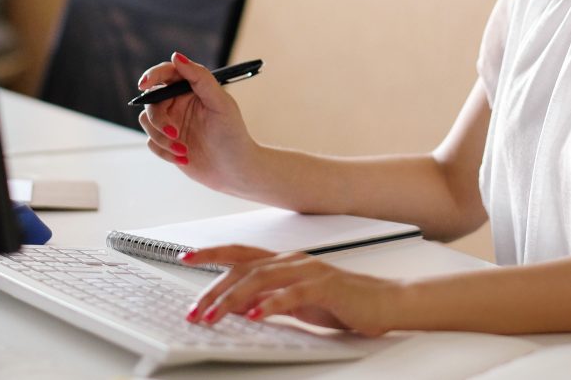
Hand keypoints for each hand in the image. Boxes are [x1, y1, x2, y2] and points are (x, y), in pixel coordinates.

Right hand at [138, 52, 259, 195]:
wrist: (235, 171)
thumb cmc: (232, 134)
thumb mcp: (220, 103)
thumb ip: (200, 78)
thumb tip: (176, 56)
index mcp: (192, 89)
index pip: (167, 73)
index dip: (152, 75)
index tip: (144, 84)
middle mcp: (179, 103)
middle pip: (151, 100)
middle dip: (158, 117)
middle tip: (173, 131)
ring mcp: (171, 122)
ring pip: (147, 121)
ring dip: (162, 137)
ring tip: (184, 150)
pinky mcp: (166, 143)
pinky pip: (151, 142)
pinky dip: (164, 152)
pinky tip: (185, 158)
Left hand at [180, 244, 400, 336]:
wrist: (383, 303)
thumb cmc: (342, 303)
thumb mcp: (296, 303)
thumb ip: (268, 300)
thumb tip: (236, 307)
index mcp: (285, 262)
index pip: (241, 254)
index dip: (213, 254)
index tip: (186, 257)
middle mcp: (293, 261)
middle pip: (244, 269)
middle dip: (214, 289)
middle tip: (195, 311)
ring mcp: (309, 271)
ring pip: (262, 279)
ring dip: (233, 299)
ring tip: (214, 317)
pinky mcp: (325, 286)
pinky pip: (293, 294)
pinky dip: (272, 304)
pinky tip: (256, 315)